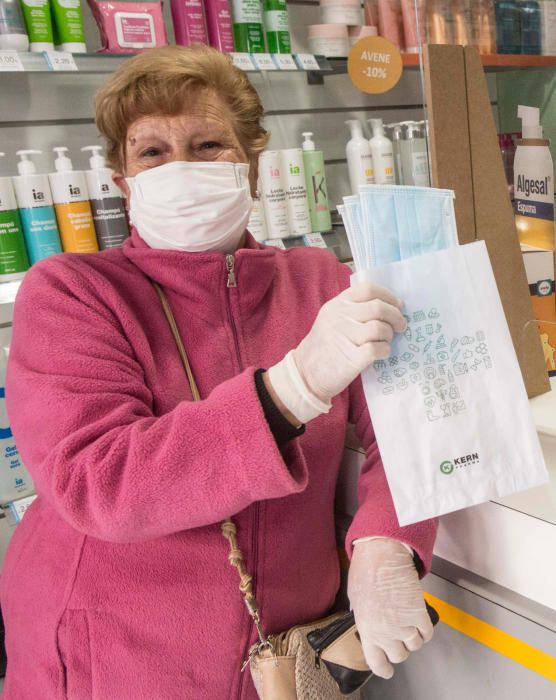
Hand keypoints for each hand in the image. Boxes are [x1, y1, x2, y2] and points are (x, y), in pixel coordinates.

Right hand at [267, 283, 405, 422]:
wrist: (305, 374)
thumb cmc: (323, 346)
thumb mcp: (330, 318)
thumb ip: (353, 309)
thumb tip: (389, 307)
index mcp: (337, 305)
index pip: (368, 289)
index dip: (388, 296)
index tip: (398, 305)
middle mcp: (340, 317)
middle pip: (379, 308)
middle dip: (396, 316)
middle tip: (401, 325)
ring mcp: (345, 337)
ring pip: (381, 328)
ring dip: (389, 335)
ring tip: (386, 341)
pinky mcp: (351, 358)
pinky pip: (378, 349)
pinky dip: (385, 351)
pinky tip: (382, 353)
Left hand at [347, 538, 433, 678]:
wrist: (382, 553)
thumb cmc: (365, 570)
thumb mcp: (357, 599)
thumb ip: (364, 619)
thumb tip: (369, 627)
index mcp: (366, 629)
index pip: (376, 663)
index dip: (384, 668)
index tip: (387, 668)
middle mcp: (385, 631)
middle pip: (399, 656)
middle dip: (399, 647)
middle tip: (398, 634)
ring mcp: (403, 624)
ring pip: (415, 646)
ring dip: (413, 636)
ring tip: (408, 622)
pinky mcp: (418, 614)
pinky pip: (427, 633)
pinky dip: (425, 629)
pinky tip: (418, 618)